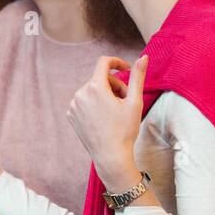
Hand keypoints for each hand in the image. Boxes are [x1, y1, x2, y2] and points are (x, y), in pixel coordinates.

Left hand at [67, 54, 147, 188]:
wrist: (110, 156)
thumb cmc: (125, 130)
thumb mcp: (135, 101)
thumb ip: (137, 77)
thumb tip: (143, 57)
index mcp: (95, 87)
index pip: (104, 63)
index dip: (117, 62)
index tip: (127, 70)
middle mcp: (80, 93)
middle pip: (100, 79)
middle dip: (115, 85)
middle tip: (127, 100)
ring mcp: (73, 105)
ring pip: (92, 91)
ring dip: (105, 95)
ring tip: (116, 112)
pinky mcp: (71, 115)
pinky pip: (84, 102)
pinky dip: (95, 105)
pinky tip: (104, 119)